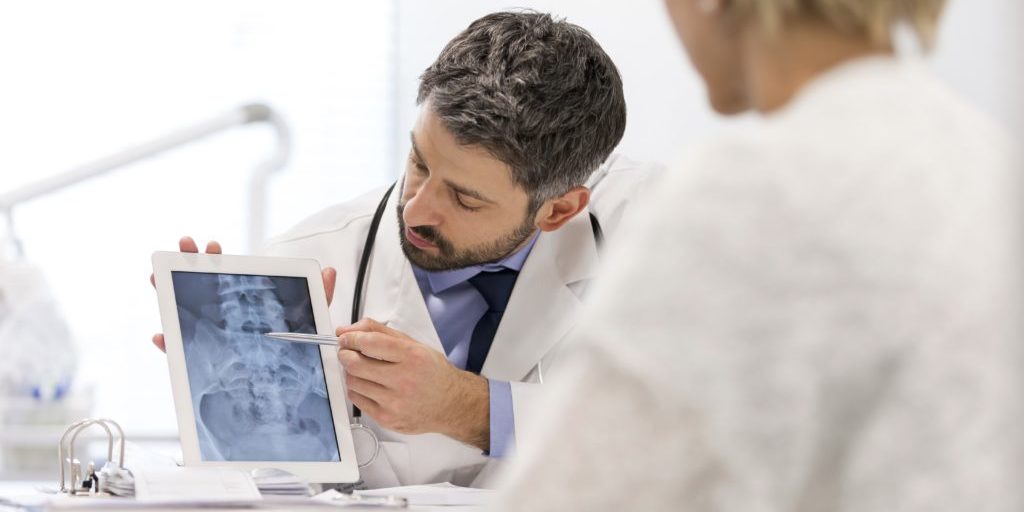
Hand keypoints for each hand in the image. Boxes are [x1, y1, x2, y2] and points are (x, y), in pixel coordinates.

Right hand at [148, 236, 337, 352]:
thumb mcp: (307, 321)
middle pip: (196, 284)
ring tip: (157, 277)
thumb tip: (329, 271)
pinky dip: (168, 343)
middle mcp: (219, 313)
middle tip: (185, 246)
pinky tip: (161, 335)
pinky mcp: (200, 360)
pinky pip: (179, 351)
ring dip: (165, 292)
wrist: (286, 384)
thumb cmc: (291, 347)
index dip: (214, 258)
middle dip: (186, 262)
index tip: (211, 246)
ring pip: (180, 311)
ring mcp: (206, 334)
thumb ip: (318, 297)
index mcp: (240, 298)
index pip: (223, 273)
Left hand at [337, 318, 489, 450]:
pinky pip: (357, 400)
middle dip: (345, 354)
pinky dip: (357, 389)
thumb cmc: (432, 373)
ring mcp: (394, 402)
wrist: (451, 404)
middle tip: (347, 351)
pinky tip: (369, 385)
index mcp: (412, 356)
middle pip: (356, 363)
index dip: (351, 338)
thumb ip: (380, 333)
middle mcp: (404, 379)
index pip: (370, 343)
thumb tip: (346, 330)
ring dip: (351, 372)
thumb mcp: (413, 344)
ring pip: (353, 382)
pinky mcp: (387, 418)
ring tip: (362, 369)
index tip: (345, 338)